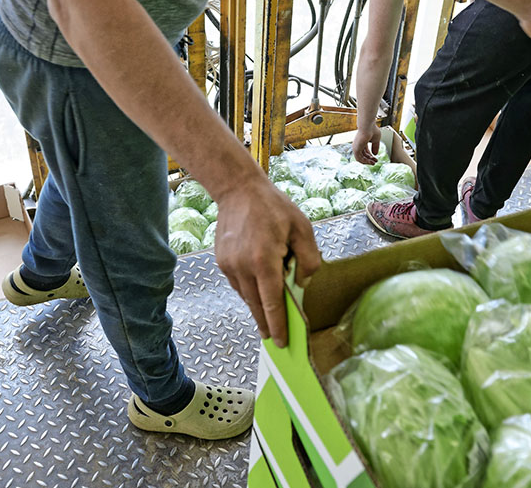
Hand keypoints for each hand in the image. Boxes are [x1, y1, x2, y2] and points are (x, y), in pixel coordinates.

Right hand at [213, 176, 321, 347]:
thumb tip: (302, 284)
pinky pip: (237, 284)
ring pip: (245, 296)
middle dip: (266, 324)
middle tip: (275, 340)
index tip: (282, 342)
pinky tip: (258, 292)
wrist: (238, 189)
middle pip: (257, 305)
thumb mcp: (302, 228)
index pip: (272, 302)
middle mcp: (243, 266)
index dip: (278, 324)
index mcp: (264, 259)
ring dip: (257, 307)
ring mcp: (229, 265)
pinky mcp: (222, 261)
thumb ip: (308, 259)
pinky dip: (248, 292)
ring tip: (268, 318)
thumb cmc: (273, 206)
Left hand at [352, 124, 381, 164]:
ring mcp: (356, 147)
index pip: (365, 152)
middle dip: (369, 160)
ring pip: (360, 158)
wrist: (368, 126)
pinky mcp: (355, 149)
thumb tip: (375, 154)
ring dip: (367, 162)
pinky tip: (370, 162)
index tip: (376, 159)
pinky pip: (359, 158)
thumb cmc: (372, 129)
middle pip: (363, 155)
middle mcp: (358, 145)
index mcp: (362, 142)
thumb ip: (375, 147)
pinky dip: (364, 161)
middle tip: (375, 162)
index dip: (370, 156)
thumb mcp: (376, 140)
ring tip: (373, 163)